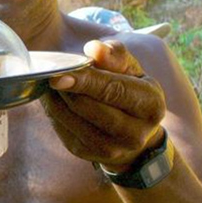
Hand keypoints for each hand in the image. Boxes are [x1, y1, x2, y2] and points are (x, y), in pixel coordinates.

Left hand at [42, 40, 165, 172]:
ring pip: (71, 120)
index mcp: (150, 106)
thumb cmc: (130, 92)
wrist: (133, 135)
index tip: (59, 74)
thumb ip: (115, 56)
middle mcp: (134, 134)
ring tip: (50, 83)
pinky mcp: (87, 154)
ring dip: (55, 100)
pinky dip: (53, 111)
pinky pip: (61, 130)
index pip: (113, 91)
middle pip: (88, 107)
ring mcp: (110, 149)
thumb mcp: (131, 70)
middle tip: (52, 73)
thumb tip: (94, 48)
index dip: (84, 81)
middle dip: (66, 89)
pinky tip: (52, 99)